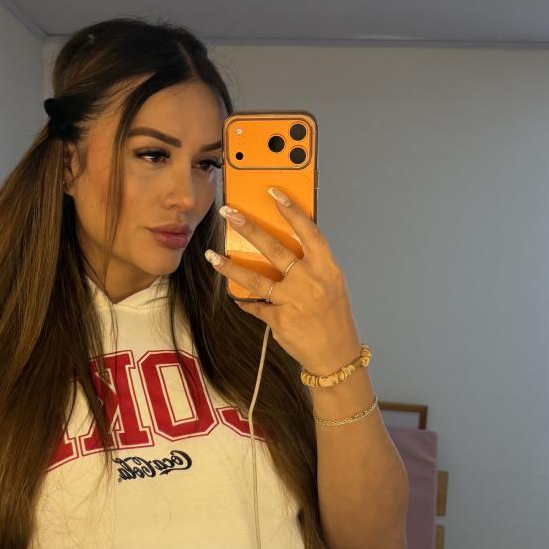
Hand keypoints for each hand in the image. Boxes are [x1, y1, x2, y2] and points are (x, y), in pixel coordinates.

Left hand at [206, 188, 362, 374]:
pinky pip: (255, 305)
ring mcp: (293, 301)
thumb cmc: (334, 318)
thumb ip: (312, 264)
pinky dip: (244, 300)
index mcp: (326, 268)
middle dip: (249, 228)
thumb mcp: (332, 284)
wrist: (336, 355)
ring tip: (212, 255)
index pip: (308, 231)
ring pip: (255, 278)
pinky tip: (234, 294)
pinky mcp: (279, 320)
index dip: (291, 210)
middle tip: (230, 214)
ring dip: (230, 265)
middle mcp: (309, 281)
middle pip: (274, 249)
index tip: (274, 192)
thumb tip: (287, 244)